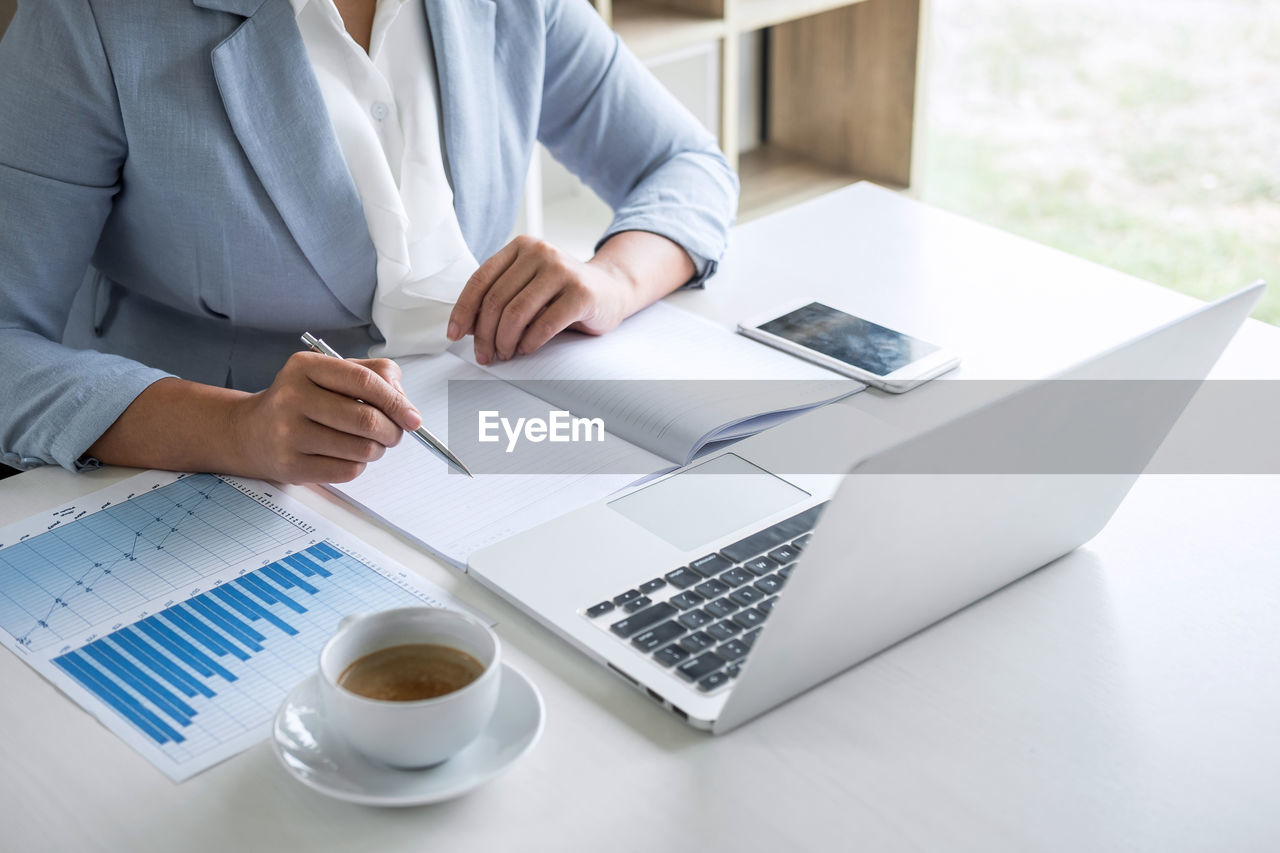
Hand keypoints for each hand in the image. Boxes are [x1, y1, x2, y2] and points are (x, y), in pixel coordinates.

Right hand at [230, 352, 421, 483]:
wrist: (251, 432)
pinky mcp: (290, 466)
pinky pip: (347, 471)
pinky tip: (346, 455)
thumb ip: (375, 375)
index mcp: (305, 367)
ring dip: (376, 450)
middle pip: (367, 420)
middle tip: (393, 434)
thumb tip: (404, 403)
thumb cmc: (301, 400)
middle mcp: (292, 397)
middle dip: (392, 431)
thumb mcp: (331, 373)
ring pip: (361, 449)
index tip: (413, 417)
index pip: (364, 382)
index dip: (396, 401)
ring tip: (367, 443)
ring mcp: (288, 433)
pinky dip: (358, 466)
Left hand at [446, 235, 639, 363]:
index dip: (464, 310)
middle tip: (484, 354)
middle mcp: (541, 252)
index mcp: (521, 246)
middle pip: (497, 300)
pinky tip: (526, 349)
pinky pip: (544, 325)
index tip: (455, 334)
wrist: (611, 290)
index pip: (481, 279)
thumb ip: (501, 297)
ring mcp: (563, 270)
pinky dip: (529, 343)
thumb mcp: (528, 286)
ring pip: (517, 313)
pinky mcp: (581, 293)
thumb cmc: (563, 292)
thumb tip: (466, 327)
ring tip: (506, 354)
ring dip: (505, 341)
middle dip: (485, 334)